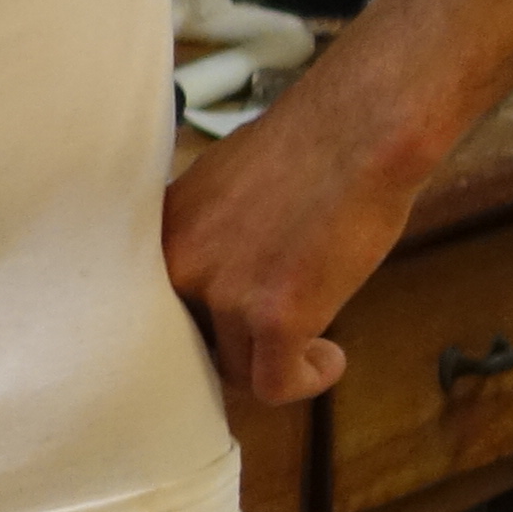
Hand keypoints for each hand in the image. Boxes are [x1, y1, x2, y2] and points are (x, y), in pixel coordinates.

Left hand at [162, 105, 415, 406]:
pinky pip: (274, 384)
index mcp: (162, 233)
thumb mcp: (222, 187)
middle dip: (227, 348)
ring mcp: (223, 292)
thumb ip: (205, 238)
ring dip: (273, 362)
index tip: (224, 330)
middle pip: (186, 344)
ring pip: (233, 367)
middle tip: (265, 343)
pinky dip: (303, 380)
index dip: (194, 326)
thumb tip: (211, 279)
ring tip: (308, 345)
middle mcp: (179, 264)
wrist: (360, 128)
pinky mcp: (273, 316)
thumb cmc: (306, 146)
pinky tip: (328, 358)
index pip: (152, 309)